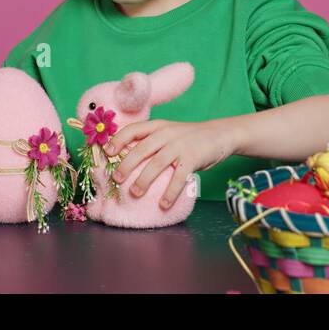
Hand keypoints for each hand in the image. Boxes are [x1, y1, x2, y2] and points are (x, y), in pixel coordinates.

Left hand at [104, 118, 239, 208]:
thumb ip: (152, 141)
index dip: (119, 139)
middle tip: (117, 178)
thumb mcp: (169, 132)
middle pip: (142, 148)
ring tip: (135, 192)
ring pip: (157, 163)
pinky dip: (170, 192)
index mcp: (158, 126)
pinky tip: (163, 204)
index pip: (134, 129)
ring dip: (144, 179)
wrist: (220, 134)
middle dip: (126, 164)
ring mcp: (180, 145)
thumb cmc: (189, 137)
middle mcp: (167, 133)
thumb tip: (127, 159)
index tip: (108, 152)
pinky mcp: (193, 157)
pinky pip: (179, 177)